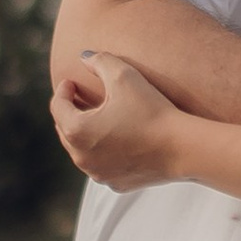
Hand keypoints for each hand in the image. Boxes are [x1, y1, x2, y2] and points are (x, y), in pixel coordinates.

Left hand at [52, 50, 184, 192]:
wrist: (183, 148)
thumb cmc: (152, 110)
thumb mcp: (124, 75)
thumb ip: (99, 61)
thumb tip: (84, 57)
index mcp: (76, 131)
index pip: (57, 107)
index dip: (63, 90)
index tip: (71, 82)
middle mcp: (81, 157)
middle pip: (65, 130)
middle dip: (70, 112)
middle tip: (80, 98)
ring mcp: (98, 174)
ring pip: (81, 150)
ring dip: (86, 134)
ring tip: (98, 118)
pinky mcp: (116, 183)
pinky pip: (102, 165)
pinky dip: (103, 152)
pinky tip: (117, 140)